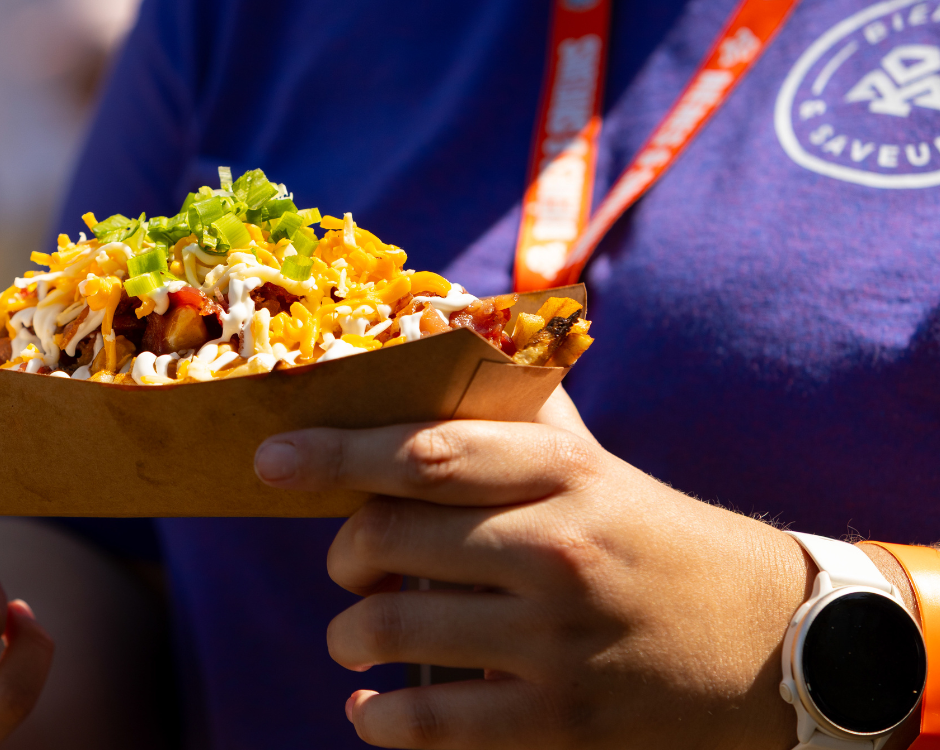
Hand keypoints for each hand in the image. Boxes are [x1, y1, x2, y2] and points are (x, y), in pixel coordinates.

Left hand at [253, 388, 813, 749]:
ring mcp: (556, 641)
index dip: (334, 454)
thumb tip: (430, 331)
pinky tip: (368, 709)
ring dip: (350, 636)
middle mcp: (554, 549)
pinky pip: (431, 725)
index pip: (423, 453)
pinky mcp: (560, 719)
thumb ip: (510, 410)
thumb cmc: (650, 535)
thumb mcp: (592, 462)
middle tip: (348, 564)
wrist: (769, 642)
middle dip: (344, 555)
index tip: (271, 460)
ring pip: (394, 631)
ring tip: (356, 635)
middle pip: (389, 539)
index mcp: (561, 473)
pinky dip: (378, 721)